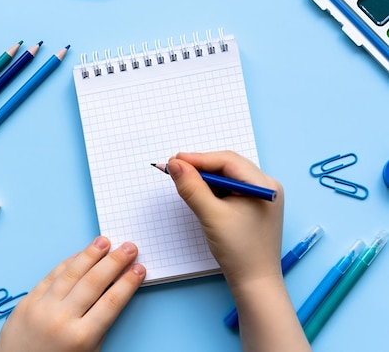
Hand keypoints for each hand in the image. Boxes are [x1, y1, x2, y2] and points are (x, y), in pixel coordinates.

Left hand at [0, 236, 145, 351]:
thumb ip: (99, 325)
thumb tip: (114, 291)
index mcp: (81, 338)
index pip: (111, 302)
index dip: (127, 283)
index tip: (139, 269)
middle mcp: (62, 319)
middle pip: (94, 282)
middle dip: (115, 262)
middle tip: (129, 248)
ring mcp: (42, 308)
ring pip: (71, 273)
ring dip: (91, 254)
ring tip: (105, 241)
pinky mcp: (27, 301)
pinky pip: (51, 276)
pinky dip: (67, 263)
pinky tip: (80, 254)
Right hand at [167, 151, 310, 351]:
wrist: (254, 282)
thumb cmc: (239, 250)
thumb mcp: (211, 215)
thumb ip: (192, 188)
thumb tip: (175, 164)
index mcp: (264, 185)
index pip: (227, 161)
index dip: (199, 159)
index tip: (174, 160)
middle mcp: (266, 186)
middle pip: (228, 166)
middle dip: (200, 167)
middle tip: (175, 168)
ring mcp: (260, 197)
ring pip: (227, 177)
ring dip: (205, 178)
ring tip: (183, 180)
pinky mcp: (252, 207)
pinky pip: (229, 190)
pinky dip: (212, 189)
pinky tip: (198, 193)